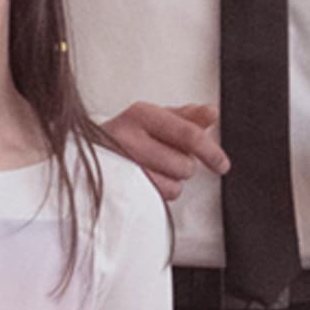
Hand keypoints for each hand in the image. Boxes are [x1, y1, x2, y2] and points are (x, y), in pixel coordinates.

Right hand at [107, 102, 226, 202]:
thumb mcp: (153, 119)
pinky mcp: (121, 187)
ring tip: (152, 168)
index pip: (189, 135)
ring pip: (174, 184)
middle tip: (167, 158)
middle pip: (184, 164)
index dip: (211, 152)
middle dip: (183, 166)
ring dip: (171, 180)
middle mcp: (128, 136)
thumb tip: (211, 112)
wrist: (87, 153)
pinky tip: (146, 180)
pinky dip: (159, 192)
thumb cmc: (125, 136)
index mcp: (141, 114)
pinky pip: (160, 197)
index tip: (222, 164)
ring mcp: (123, 164)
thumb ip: (185, 117)